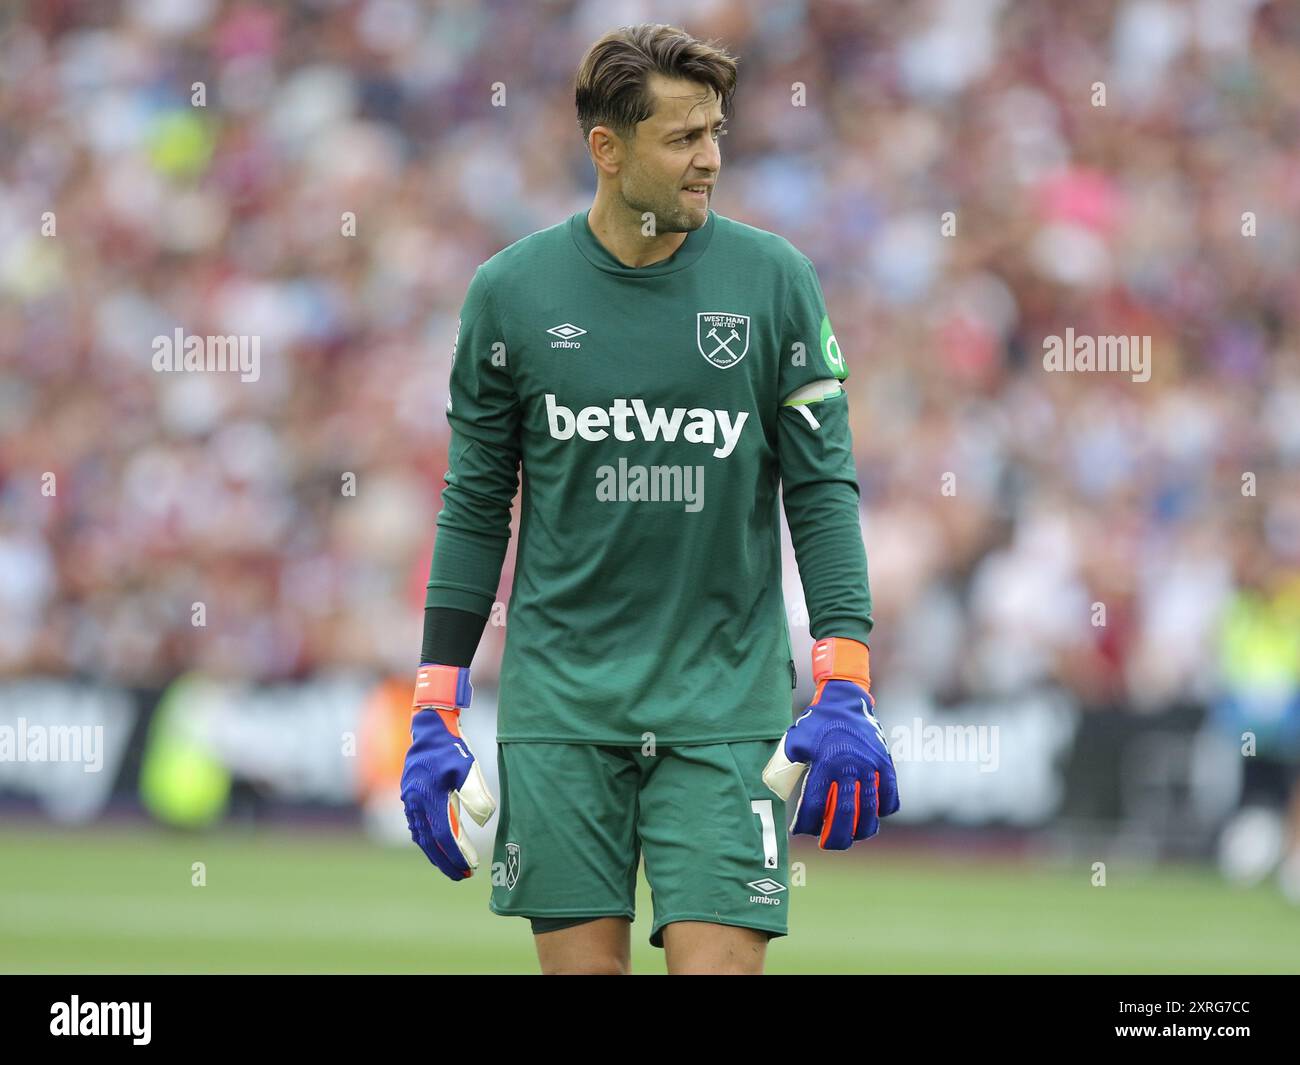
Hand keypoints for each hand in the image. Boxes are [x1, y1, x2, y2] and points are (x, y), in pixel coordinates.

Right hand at [400, 665, 495, 879]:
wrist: (429, 730)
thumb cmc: (452, 748)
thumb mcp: (468, 768)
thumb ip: (475, 794)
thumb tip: (483, 821)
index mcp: (430, 797)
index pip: (444, 835)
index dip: (457, 854)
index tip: (470, 868)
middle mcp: (416, 803)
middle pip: (430, 842)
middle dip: (446, 862)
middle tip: (462, 876)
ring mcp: (410, 801)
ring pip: (422, 836)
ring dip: (436, 854)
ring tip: (453, 867)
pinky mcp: (410, 798)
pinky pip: (417, 827)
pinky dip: (427, 841)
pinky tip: (437, 848)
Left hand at [762, 638, 899, 847]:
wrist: (845, 700)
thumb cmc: (816, 724)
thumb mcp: (794, 741)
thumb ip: (785, 766)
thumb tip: (776, 791)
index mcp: (824, 763)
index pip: (814, 805)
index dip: (806, 823)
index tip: (800, 831)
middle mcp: (849, 768)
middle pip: (844, 815)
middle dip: (834, 837)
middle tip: (827, 844)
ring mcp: (871, 767)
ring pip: (870, 812)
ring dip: (860, 830)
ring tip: (852, 836)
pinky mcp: (886, 764)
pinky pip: (890, 797)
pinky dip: (883, 811)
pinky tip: (872, 816)